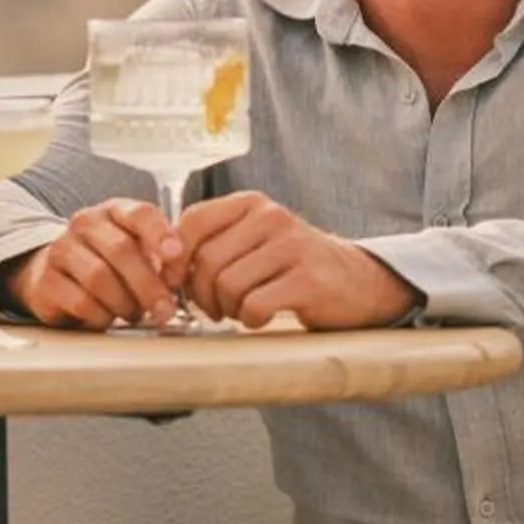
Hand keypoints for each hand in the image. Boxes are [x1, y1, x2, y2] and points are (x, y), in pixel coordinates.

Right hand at [6, 197, 186, 328]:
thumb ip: (161, 257)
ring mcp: (61, 249)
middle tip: (164, 309)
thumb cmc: (108, 263)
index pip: (139, 213)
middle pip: (121, 250)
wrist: (56, 274)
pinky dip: (102, 316)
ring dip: (124, 303)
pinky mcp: (45, 281)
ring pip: (100, 278)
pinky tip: (107, 317)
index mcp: (114, 211)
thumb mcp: (136, 250)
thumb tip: (182, 275)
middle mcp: (85, 223)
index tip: (176, 254)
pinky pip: (81, 302)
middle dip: (148, 285)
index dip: (160, 233)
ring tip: (133, 313)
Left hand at [175, 191, 422, 329]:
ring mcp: (292, 246)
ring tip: (241, 311)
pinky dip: (250, 319)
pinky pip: (255, 305)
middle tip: (215, 308)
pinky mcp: (308, 279)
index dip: (176, 258)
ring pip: (228, 285)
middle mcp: (272, 217)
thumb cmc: (294, 266)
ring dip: (227, 309)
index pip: (192, 221)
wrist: (358, 282)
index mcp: (252, 204)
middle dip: (202, 294)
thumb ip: (215, 242)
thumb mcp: (255, 240)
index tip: (178, 282)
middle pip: (208, 260)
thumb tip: (164, 264)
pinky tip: (261, 317)